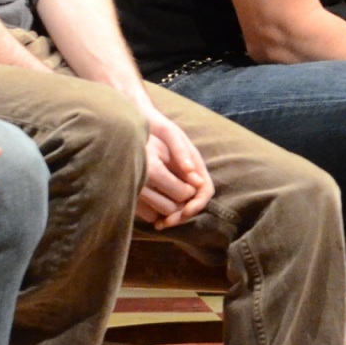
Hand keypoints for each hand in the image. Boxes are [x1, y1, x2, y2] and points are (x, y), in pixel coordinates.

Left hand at [137, 105, 214, 228]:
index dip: (197, 204)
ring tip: (158, 223)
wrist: (140, 120)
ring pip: (182, 205)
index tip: (183, 213)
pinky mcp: (164, 183)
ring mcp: (177, 180)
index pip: (205, 190)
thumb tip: (193, 175)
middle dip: (183, 215)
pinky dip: (164, 212)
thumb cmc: (157, 125)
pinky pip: (170, 203)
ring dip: (174, 216)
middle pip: (195, 202)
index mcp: (195, 165)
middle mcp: (189, 174)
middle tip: (165, 223)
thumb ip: (182, 153)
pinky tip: (152, 216)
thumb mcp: (171, 136)